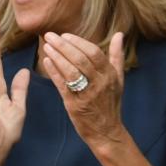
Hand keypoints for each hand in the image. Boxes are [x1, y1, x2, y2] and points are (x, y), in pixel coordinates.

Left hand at [40, 31, 128, 152]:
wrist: (106, 131)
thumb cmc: (111, 103)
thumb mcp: (118, 79)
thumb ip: (117, 56)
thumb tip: (119, 34)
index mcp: (110, 75)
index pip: (94, 53)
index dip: (79, 42)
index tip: (65, 35)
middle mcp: (100, 83)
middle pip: (81, 59)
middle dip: (64, 46)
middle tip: (50, 35)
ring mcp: (87, 95)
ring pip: (71, 72)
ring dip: (57, 57)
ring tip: (46, 46)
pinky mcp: (75, 105)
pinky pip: (63, 86)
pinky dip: (54, 72)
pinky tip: (46, 62)